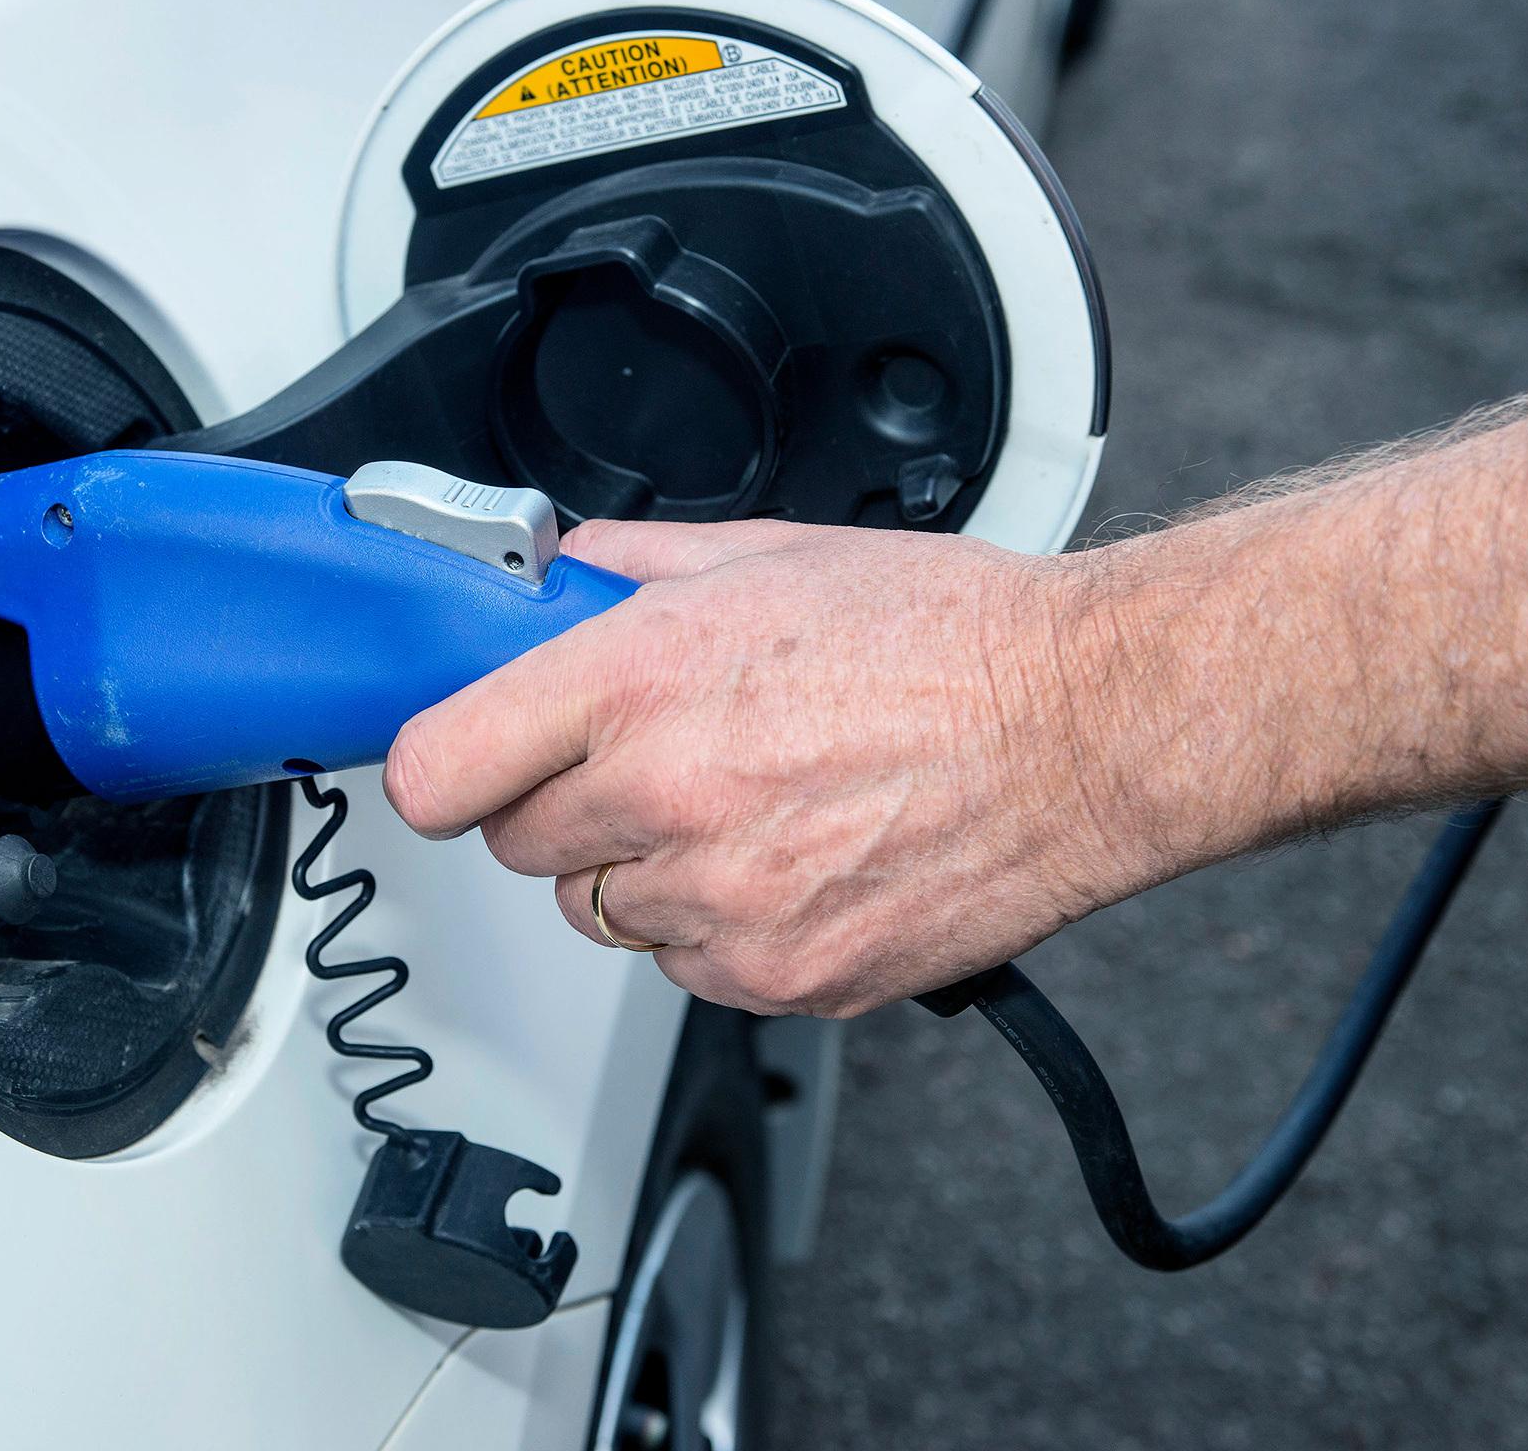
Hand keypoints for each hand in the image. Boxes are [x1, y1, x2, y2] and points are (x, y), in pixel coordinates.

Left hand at [383, 520, 1143, 1016]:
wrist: (1088, 728)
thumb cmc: (953, 637)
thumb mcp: (771, 553)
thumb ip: (632, 567)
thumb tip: (558, 576)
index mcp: (644, 678)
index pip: (440, 768)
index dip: (442, 766)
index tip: (458, 765)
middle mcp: (668, 796)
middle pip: (518, 847)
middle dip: (563, 804)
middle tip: (643, 762)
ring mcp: (725, 902)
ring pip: (604, 914)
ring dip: (644, 870)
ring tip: (745, 807)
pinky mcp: (783, 975)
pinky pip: (688, 970)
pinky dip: (718, 930)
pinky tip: (792, 862)